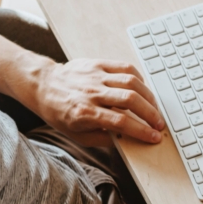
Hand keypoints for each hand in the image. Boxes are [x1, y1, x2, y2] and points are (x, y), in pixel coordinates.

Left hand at [28, 58, 165, 145]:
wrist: (43, 86)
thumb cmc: (60, 112)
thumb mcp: (77, 135)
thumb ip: (103, 139)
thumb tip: (127, 139)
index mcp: (85, 113)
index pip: (121, 122)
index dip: (142, 131)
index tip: (154, 137)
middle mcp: (91, 93)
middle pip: (130, 101)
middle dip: (151, 114)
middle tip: (159, 124)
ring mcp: (96, 76)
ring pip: (131, 83)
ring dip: (148, 97)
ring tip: (154, 108)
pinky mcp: (98, 64)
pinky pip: (125, 68)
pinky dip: (139, 79)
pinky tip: (143, 90)